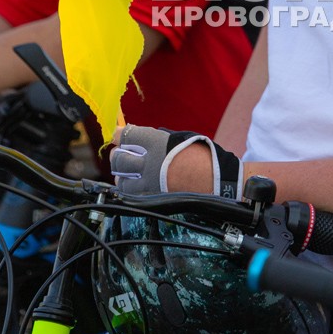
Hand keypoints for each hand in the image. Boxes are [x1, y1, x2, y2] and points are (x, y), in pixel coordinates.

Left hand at [110, 124, 243, 198]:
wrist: (216, 180)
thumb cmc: (202, 155)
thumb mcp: (179, 138)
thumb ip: (156, 138)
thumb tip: (137, 139)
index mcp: (156, 143)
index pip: (125, 136)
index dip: (118, 135)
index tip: (117, 135)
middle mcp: (149, 163)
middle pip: (118, 159)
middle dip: (117, 155)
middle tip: (121, 154)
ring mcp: (149, 183)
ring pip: (120, 179)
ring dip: (122, 174)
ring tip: (130, 171)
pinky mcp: (152, 198)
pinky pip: (131, 194)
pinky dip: (129, 188)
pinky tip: (136, 183)